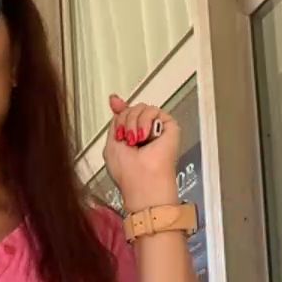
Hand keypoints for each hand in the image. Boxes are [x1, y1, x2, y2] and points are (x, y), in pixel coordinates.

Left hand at [103, 94, 180, 212]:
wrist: (143, 180)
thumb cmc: (127, 172)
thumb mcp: (111, 144)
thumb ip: (115, 122)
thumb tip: (115, 100)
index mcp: (129, 137)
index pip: (126, 115)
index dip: (120, 107)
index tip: (114, 101)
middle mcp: (143, 133)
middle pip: (131, 109)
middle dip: (124, 120)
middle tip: (125, 138)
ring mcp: (156, 130)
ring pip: (142, 108)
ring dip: (133, 123)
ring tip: (136, 140)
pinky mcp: (169, 127)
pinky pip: (154, 110)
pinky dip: (146, 121)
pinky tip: (145, 136)